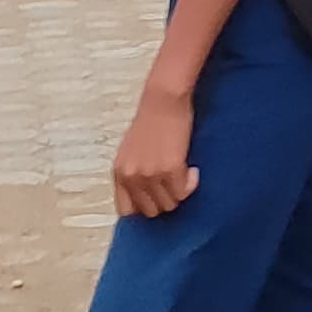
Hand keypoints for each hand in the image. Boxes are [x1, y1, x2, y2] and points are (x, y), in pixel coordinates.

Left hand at [113, 87, 197, 215]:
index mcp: (119, 173)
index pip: (127, 210)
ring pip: (170, 203)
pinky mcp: (171, 169)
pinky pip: (184, 191)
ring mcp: (150, 175)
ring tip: (184, 174)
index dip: (144, 206)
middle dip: (165, 199)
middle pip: (151, 210)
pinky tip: (192, 170)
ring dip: (179, 191)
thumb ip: (133, 173)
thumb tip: (144, 194)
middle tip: (174, 183)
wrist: (163, 100)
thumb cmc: (150, 120)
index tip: (156, 197)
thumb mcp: (130, 151)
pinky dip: (191, 184)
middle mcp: (132, 177)